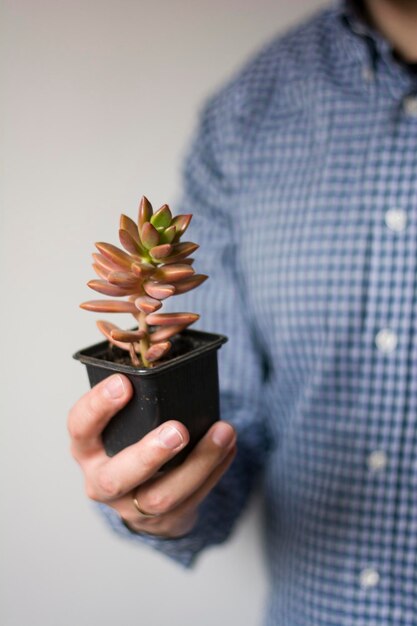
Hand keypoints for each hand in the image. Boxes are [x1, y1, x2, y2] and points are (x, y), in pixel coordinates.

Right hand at [68, 374, 236, 537]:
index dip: (98, 406)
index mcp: (86, 448)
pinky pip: (192, 500)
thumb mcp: (121, 423)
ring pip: (162, 496)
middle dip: (149, 454)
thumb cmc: (130, 442)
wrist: (139, 499)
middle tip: (177, 430)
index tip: (124, 383)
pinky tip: (229, 447)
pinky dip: (215, 470)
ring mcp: (130, 507)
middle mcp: (101, 481)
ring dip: (199, 463)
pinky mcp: (163, 521)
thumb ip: (137, 401)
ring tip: (224, 432)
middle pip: (118, 476)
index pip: (80, 426)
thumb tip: (171, 361)